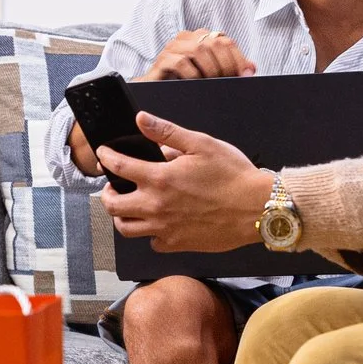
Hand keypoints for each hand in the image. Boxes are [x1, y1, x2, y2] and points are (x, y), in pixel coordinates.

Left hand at [99, 113, 277, 251]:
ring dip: (122, 216)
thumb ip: (166, 132)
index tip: (104, 154)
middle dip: (107, 193)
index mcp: (160, 178)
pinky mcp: (178, 244)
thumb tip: (141, 120)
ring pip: (126, 229)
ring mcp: (165, 228)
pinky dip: (150, 234)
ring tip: (128, 207)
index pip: (118, 167)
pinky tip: (157, 224)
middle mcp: (156, 206)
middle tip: (112, 187)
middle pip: (113, 205)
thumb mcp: (201, 143)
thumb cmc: (234, 175)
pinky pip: (152, 243)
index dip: (107, 158)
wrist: (258, 208)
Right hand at [141, 30, 256, 82]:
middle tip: (229, 80)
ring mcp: (172, 48)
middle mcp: (186, 38)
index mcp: (200, 38)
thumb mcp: (212, 75)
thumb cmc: (185, 83)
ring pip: (199, 49)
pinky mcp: (161, 60)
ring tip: (213, 83)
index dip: (238, 57)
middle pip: (214, 42)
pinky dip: (193, 75)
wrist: (156, 93)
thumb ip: (231, 69)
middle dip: (226, 63)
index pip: (225, 40)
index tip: (245, 75)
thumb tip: (251, 68)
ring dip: (211, 68)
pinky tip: (195, 84)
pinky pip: (181, 62)